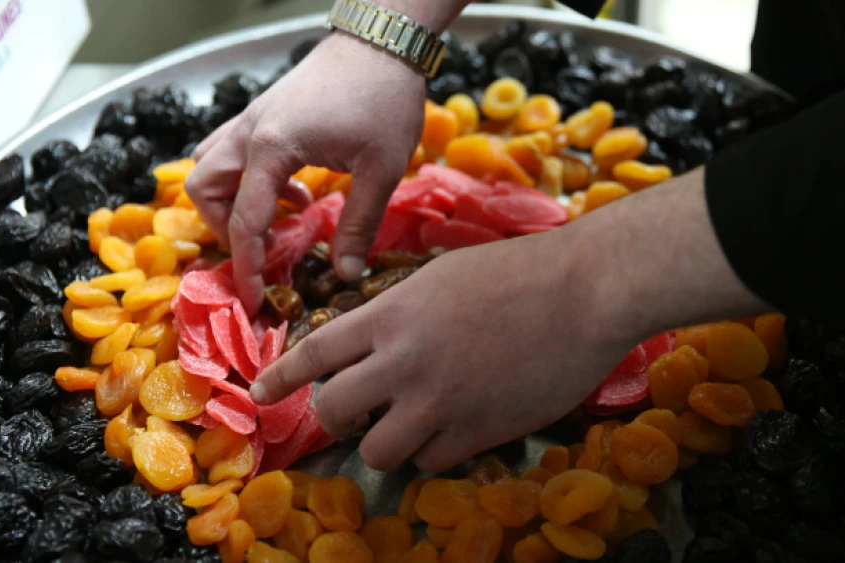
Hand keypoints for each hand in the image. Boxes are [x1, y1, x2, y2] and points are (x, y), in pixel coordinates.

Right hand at [185, 33, 425, 314]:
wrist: (383, 41)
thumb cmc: (384, 99)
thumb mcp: (382, 169)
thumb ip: (360, 224)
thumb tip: (346, 274)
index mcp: (273, 148)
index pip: (244, 221)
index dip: (247, 266)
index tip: (253, 301)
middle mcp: (250, 132)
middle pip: (203, 189)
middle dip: (225, 228)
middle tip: (265, 249)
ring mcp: (253, 118)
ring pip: (210, 167)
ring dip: (233, 201)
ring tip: (284, 217)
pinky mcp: (265, 113)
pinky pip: (233, 152)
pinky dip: (249, 180)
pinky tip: (295, 190)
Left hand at [249, 170, 768, 471]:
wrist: (584, 291)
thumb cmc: (518, 271)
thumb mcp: (443, 276)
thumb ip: (400, 312)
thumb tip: (375, 340)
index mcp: (391, 315)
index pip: (315, 353)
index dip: (280, 376)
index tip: (261, 394)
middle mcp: (404, 363)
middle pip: (334, 410)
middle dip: (335, 415)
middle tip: (352, 411)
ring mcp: (440, 402)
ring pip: (379, 451)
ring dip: (387, 440)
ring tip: (411, 422)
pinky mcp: (478, 431)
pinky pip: (432, 460)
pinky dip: (434, 450)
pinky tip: (455, 426)